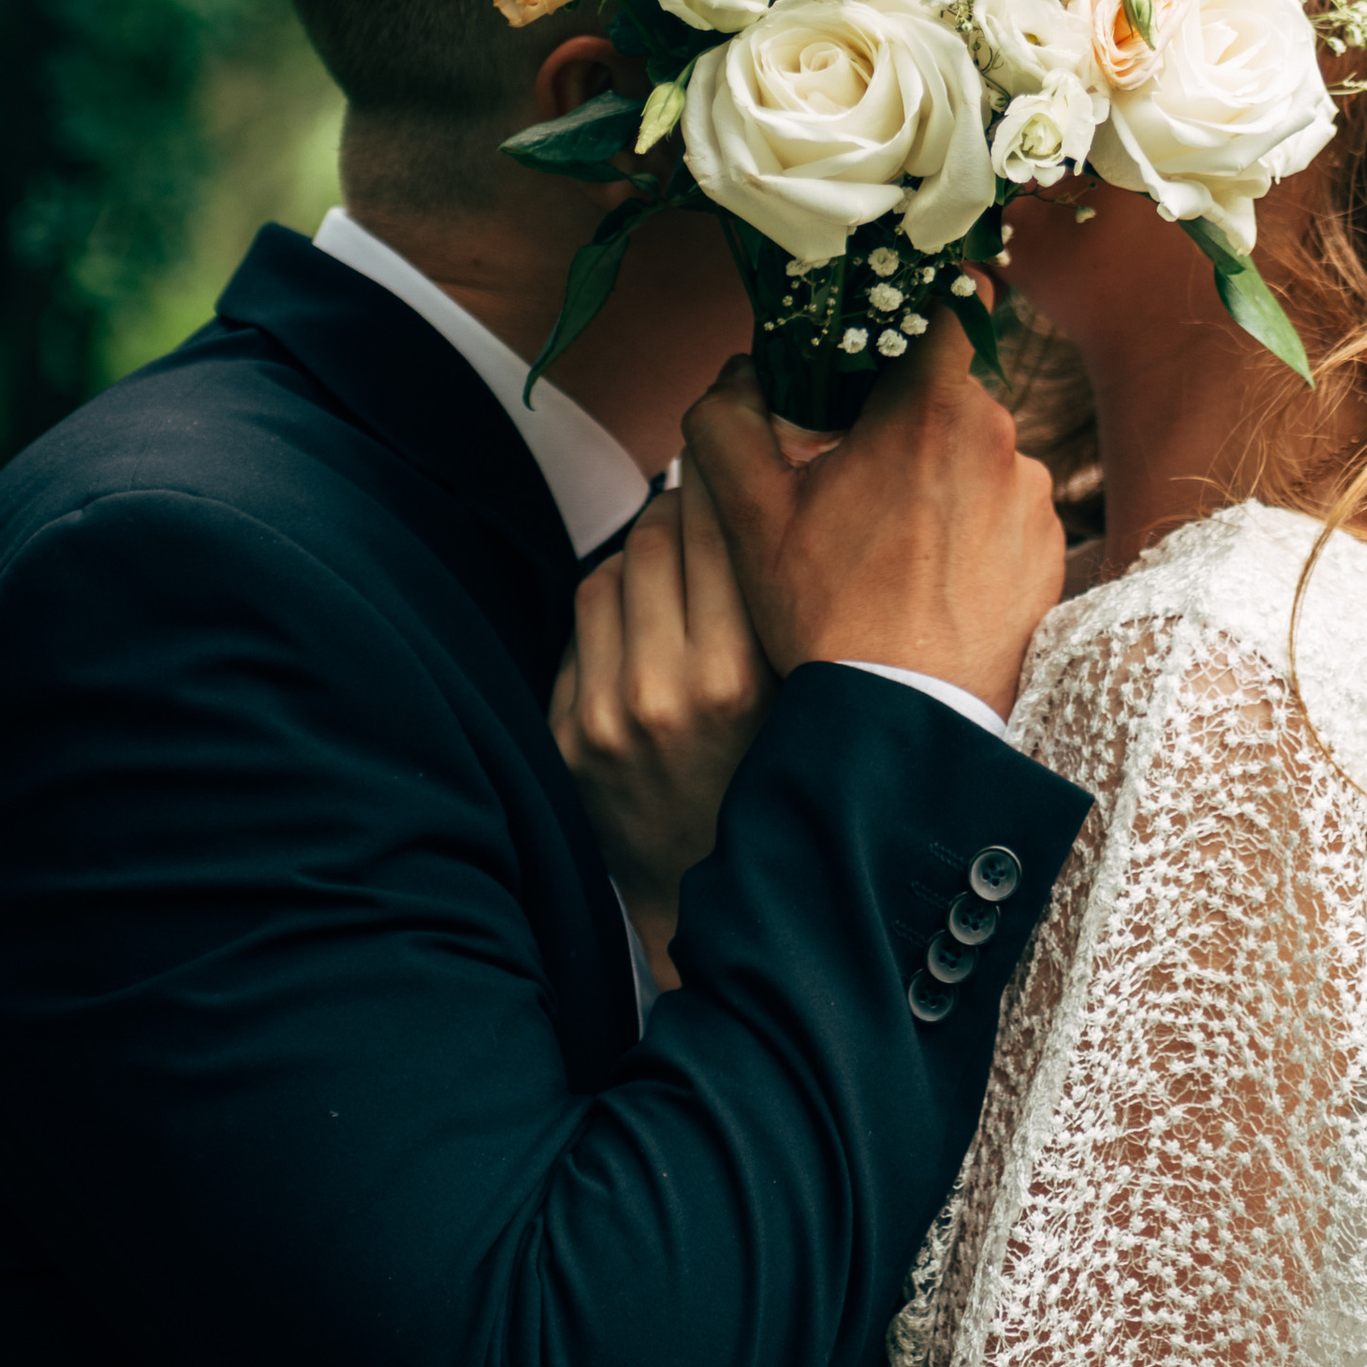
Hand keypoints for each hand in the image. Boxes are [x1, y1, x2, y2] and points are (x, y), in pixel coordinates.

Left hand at [547, 463, 772, 982]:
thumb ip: (782, 609)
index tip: (740, 465)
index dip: (727, 483)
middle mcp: (661, 692)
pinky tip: (648, 620)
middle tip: (709, 502)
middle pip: (658, 535)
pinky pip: (582, 623)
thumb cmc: (777, 785)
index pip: (717, 531)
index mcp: (737, 680)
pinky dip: (615, 604)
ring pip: (612, 568)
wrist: (708, 901)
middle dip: (683, 505)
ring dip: (645, 551)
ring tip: (679, 564)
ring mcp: (601, 714)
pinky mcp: (563, 733)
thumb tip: (762, 498)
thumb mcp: (803, 701)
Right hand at [683, 311, 1064, 719]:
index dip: (920, 304)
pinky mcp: (1054, 549)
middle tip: (858, 472)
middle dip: (908, 415)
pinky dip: (974, 526)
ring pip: (979, 452)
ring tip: (895, 541)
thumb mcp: (750, 517)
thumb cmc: (824, 613)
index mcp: (930, 408)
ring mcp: (1033, 498)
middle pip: (952, 389)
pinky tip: (933, 575)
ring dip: (942, 475)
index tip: (888, 336)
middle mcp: (999, 439)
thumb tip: (736, 374)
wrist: (902, 723)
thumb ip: (726, 423)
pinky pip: (1008, 508)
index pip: (953, 302)